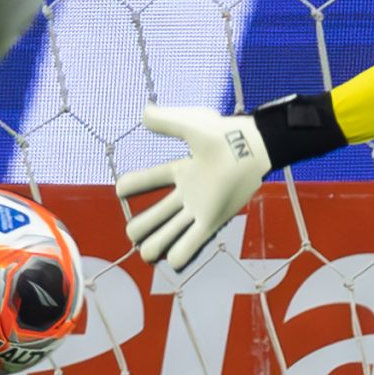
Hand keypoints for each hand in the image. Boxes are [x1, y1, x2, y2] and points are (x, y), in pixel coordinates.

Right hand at [116, 104, 271, 270]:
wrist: (253, 149)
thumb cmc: (226, 135)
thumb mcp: (191, 124)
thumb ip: (166, 121)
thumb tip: (142, 114)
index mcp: (183, 169)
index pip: (152, 179)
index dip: (134, 184)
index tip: (120, 188)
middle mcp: (188, 192)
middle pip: (157, 215)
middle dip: (142, 226)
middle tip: (133, 233)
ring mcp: (199, 208)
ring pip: (171, 232)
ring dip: (157, 244)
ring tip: (147, 252)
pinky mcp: (212, 220)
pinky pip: (193, 242)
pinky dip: (182, 253)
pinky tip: (171, 260)